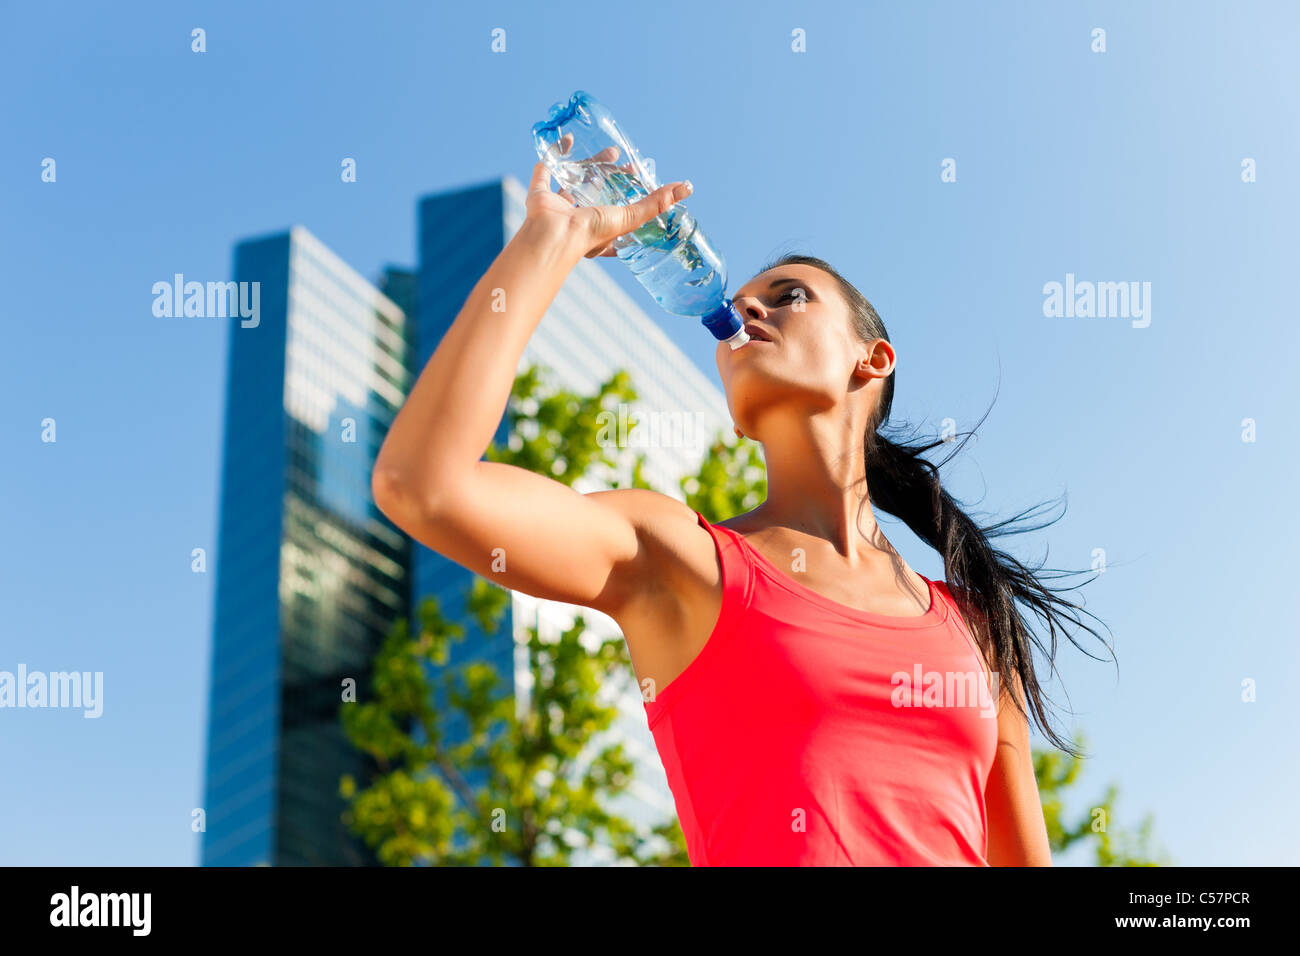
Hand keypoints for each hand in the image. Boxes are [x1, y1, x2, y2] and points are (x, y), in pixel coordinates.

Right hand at [524, 141, 691, 258]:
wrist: (552, 235)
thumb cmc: (590, 233)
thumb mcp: (630, 217)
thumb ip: (655, 204)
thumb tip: (686, 188)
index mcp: (599, 230)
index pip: (620, 219)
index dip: (632, 205)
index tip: (641, 187)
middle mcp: (578, 219)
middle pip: (599, 196)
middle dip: (612, 180)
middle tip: (626, 165)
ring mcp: (558, 207)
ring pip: (575, 183)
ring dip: (589, 167)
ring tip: (608, 151)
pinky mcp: (540, 195)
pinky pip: (545, 171)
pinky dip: (554, 154)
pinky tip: (567, 140)